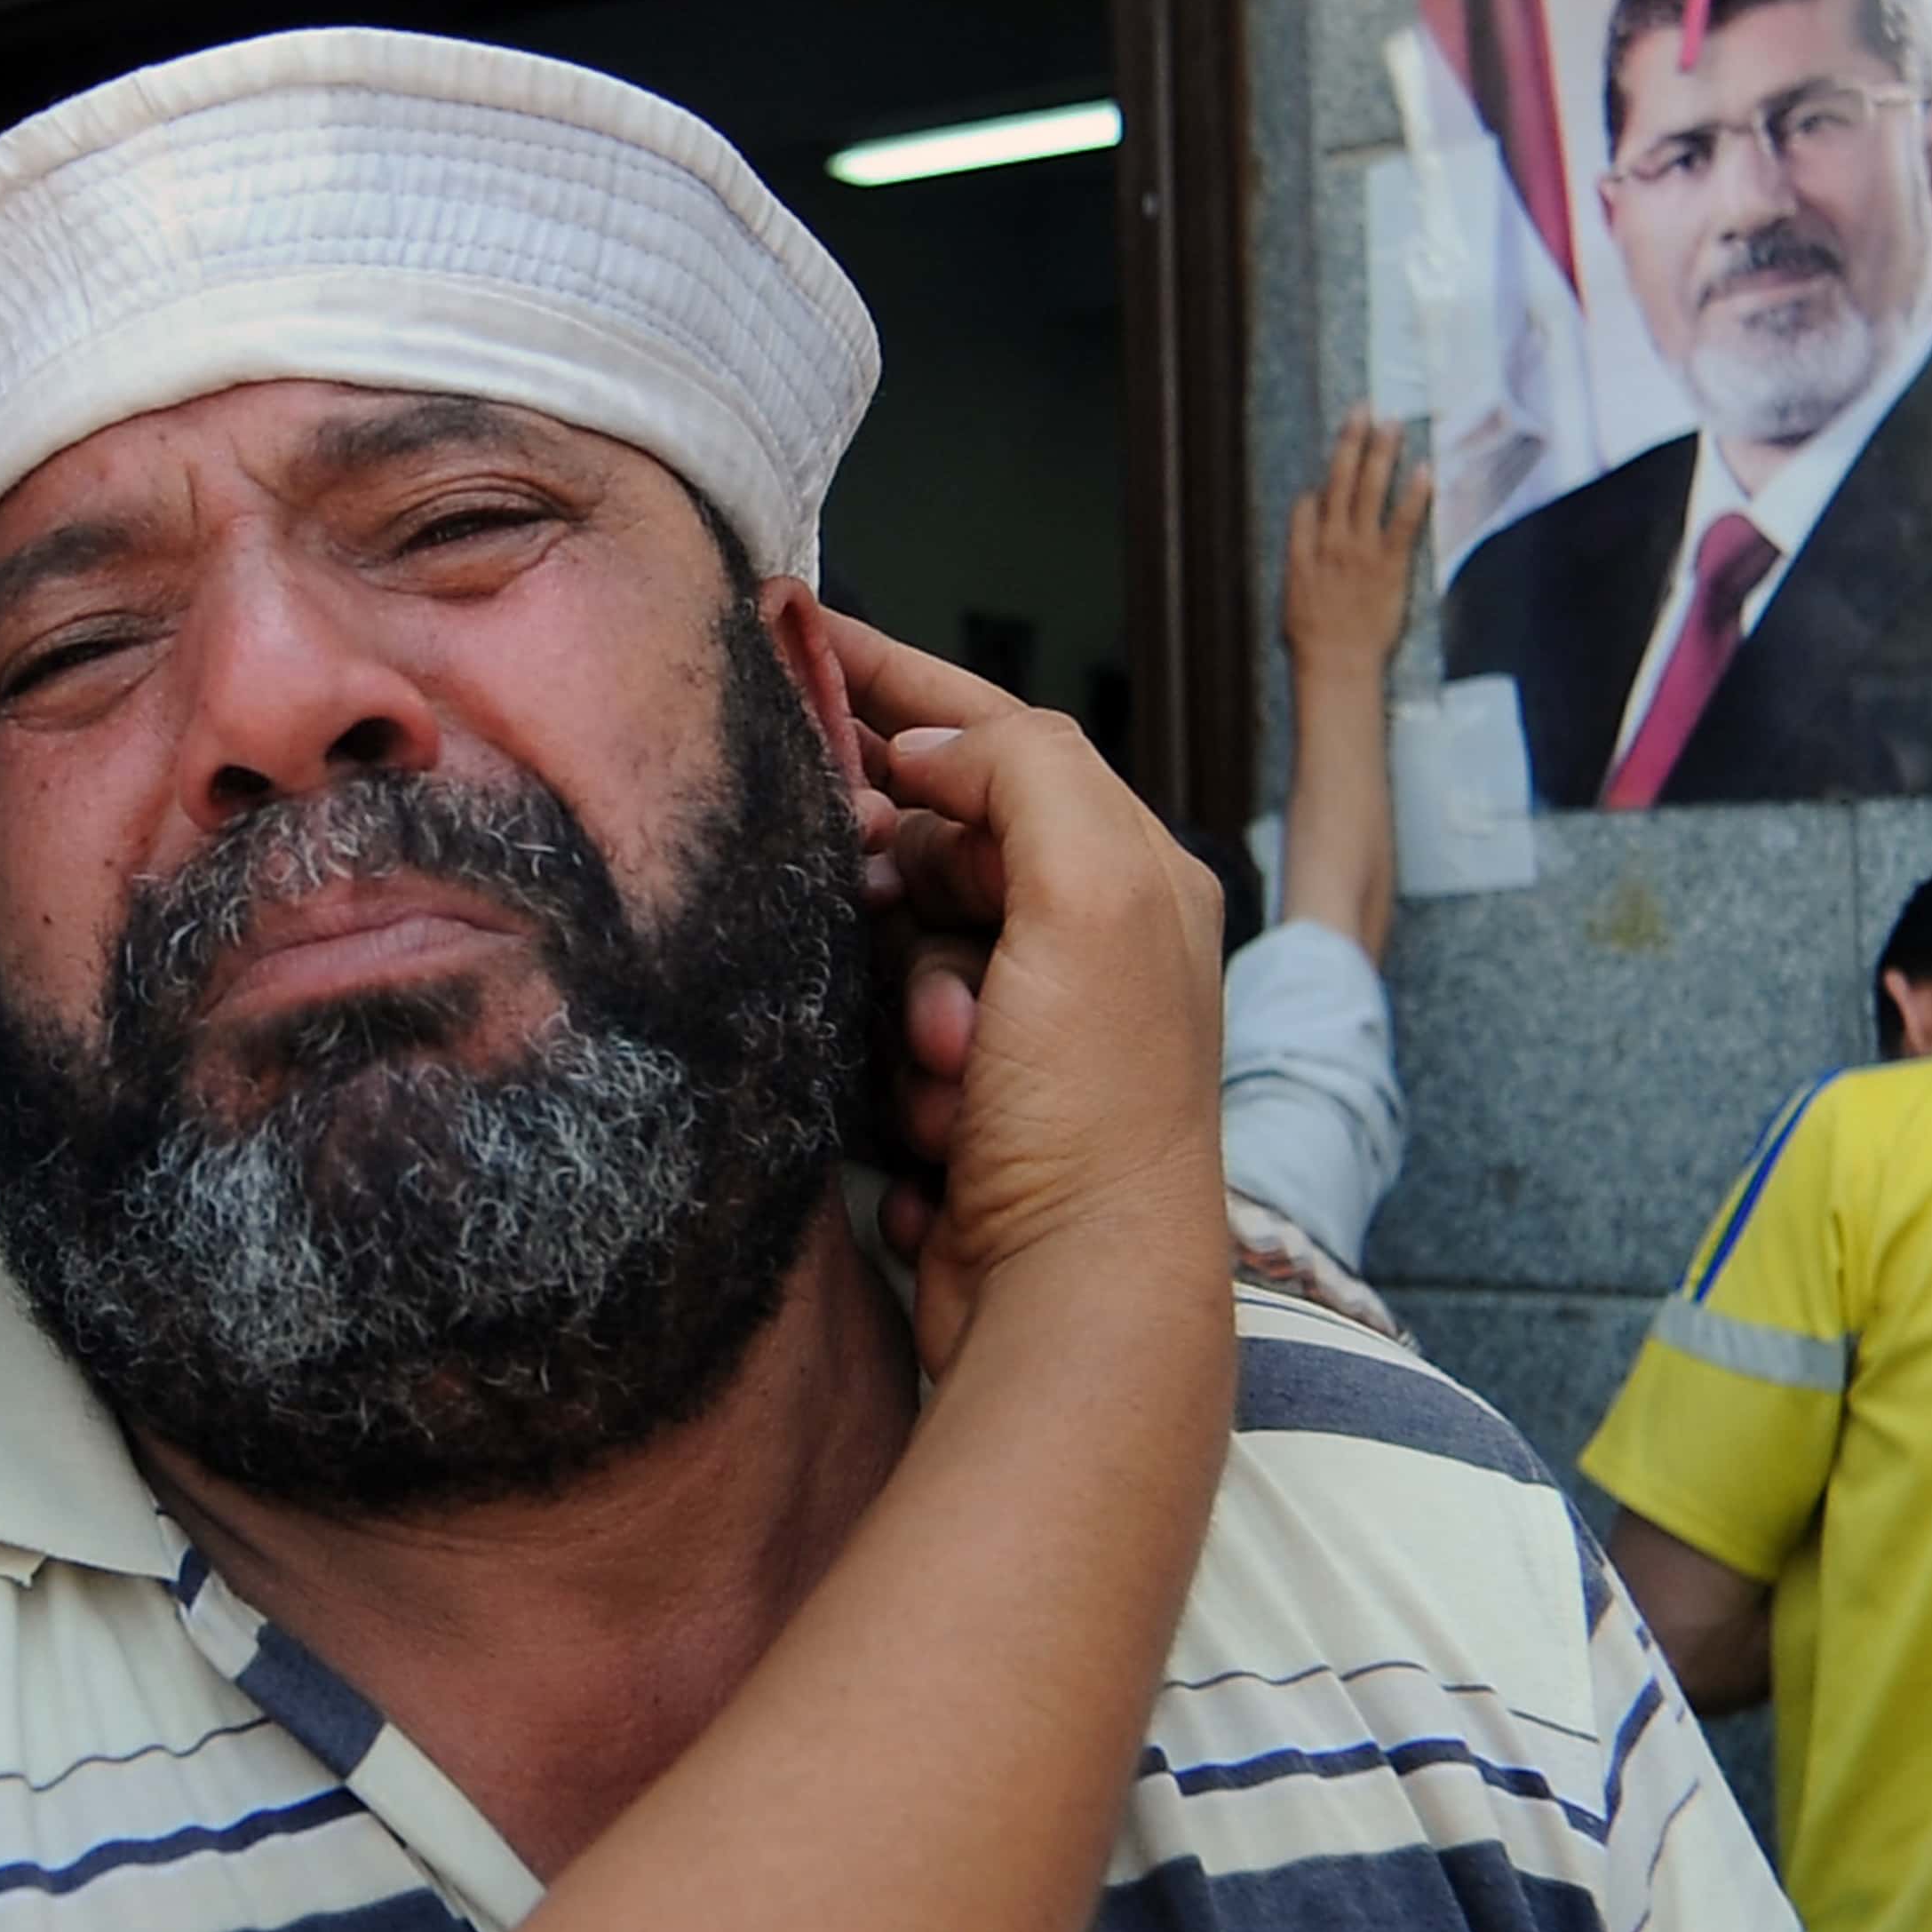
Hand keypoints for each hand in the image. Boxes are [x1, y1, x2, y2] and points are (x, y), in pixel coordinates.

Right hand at [824, 609, 1226, 1375]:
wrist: (1072, 1299)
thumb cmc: (1097, 1108)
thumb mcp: (1091, 895)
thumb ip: (1023, 773)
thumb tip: (929, 751)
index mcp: (1134, 871)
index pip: (1001, 732)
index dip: (898, 681)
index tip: (796, 632)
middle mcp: (1087, 936)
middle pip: (935, 837)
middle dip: (899, 883)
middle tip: (872, 909)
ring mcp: (1024, 1021)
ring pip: (894, 938)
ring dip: (902, 1003)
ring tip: (949, 1072)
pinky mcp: (967, 1098)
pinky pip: (875, 1030)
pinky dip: (891, 1071)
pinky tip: (935, 1126)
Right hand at [1282, 410, 1431, 683]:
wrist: (1337, 664)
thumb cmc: (1313, 639)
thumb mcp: (1291, 596)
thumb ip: (1297, 558)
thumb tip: (1304, 523)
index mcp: (1303, 551)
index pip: (1308, 503)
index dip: (1320, 485)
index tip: (1334, 468)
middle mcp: (1330, 542)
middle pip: (1339, 480)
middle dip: (1350, 442)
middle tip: (1362, 409)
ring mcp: (1360, 550)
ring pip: (1368, 490)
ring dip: (1380, 453)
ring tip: (1391, 423)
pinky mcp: (1389, 564)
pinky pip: (1402, 521)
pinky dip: (1413, 494)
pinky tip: (1423, 470)